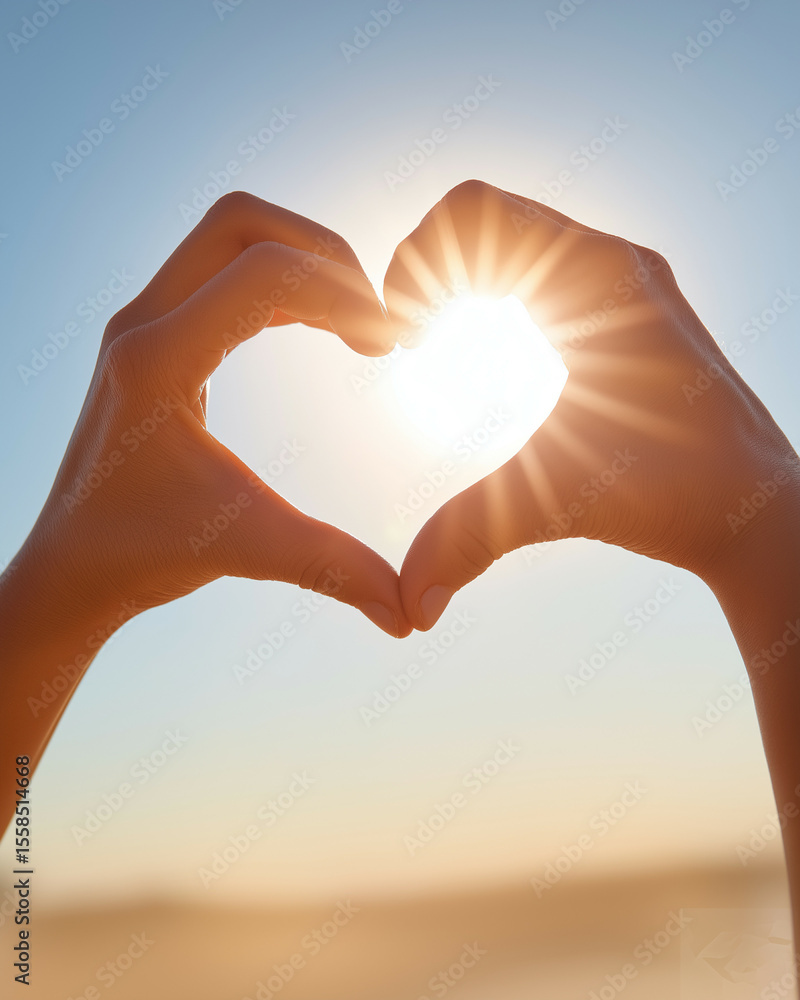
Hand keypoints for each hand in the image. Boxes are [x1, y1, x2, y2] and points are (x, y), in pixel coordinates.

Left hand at [24, 191, 409, 637]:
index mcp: (156, 361)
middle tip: (375, 316)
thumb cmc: (144, 554)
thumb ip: (334, 570)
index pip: (263, 275)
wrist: (72, 564)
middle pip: (241, 222)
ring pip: (229, 237)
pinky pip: (221, 271)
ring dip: (302, 263)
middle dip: (324, 253)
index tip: (393, 342)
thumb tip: (412, 615)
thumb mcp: (248, 550)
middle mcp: (140, 322)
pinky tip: (319, 328)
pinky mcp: (150, 332)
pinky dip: (279, 283)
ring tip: (357, 322)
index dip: (344, 295)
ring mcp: (141, 320)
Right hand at [385, 180, 798, 628]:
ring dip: (459, 276)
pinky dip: (493, 288)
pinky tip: (481, 349)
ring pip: (514, 236)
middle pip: (486, 217)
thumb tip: (409, 608)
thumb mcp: (558, 501)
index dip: (414, 261)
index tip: (401, 335)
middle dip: (428, 268)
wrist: (759, 508)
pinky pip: (540, 266)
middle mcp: (613, 263)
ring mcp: (625, 283)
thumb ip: (470, 539)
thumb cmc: (679, 493)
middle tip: (406, 335)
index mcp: (595, 279)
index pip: (475, 211)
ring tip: (429, 337)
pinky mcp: (628, 309)